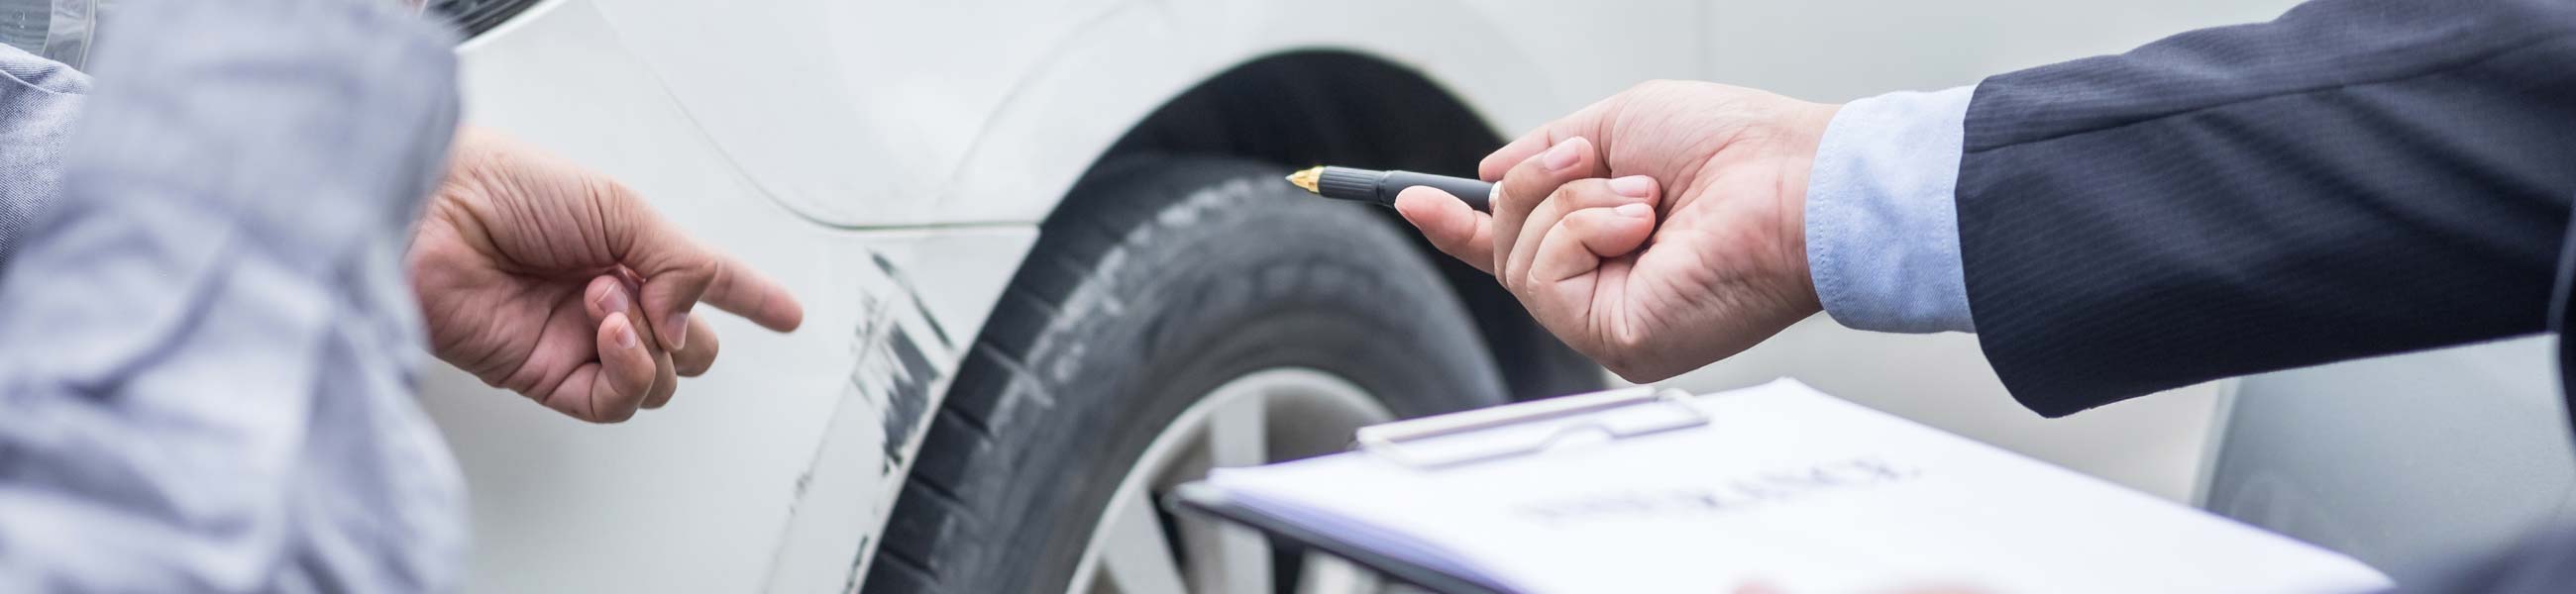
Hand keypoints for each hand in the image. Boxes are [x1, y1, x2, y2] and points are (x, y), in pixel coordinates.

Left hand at [408, 127, 803, 421]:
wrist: (432, 216)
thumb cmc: (505, 187)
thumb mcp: (619, 206)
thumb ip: (680, 264)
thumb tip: (694, 323)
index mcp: (629, 248)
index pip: (706, 280)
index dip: (751, 297)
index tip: (788, 315)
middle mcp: (609, 299)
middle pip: (692, 347)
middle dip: (690, 328)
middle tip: (649, 294)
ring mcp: (580, 341)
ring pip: (661, 381)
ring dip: (650, 343)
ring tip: (605, 302)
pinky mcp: (547, 377)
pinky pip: (615, 401)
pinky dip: (628, 372)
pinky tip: (607, 334)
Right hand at [1396, 81, 1836, 381]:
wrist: (1797, 182)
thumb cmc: (1736, 148)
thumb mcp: (1619, 124)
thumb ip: (1549, 152)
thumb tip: (1486, 177)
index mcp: (1612, 245)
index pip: (1520, 247)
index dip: (1461, 225)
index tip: (1412, 199)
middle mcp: (1609, 292)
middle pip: (1505, 245)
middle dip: (1538, 187)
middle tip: (1595, 162)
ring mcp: (1611, 323)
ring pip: (1519, 259)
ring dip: (1573, 203)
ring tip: (1644, 198)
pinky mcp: (1618, 342)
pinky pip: (1545, 278)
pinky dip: (1584, 230)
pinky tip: (1641, 224)